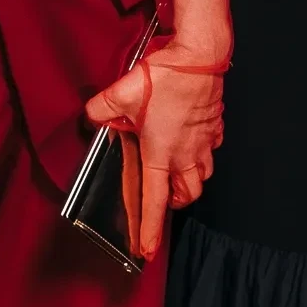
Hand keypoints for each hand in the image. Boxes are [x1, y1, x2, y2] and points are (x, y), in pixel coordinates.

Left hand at [84, 44, 226, 262]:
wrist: (201, 56)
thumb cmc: (165, 77)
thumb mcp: (118, 93)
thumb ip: (99, 110)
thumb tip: (92, 117)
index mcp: (161, 154)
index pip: (155, 201)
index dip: (150, 228)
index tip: (147, 250)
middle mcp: (186, 154)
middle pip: (188, 194)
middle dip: (176, 203)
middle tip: (163, 199)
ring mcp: (205, 141)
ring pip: (204, 175)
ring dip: (191, 181)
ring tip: (177, 174)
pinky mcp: (215, 125)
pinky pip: (212, 149)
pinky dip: (204, 154)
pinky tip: (193, 143)